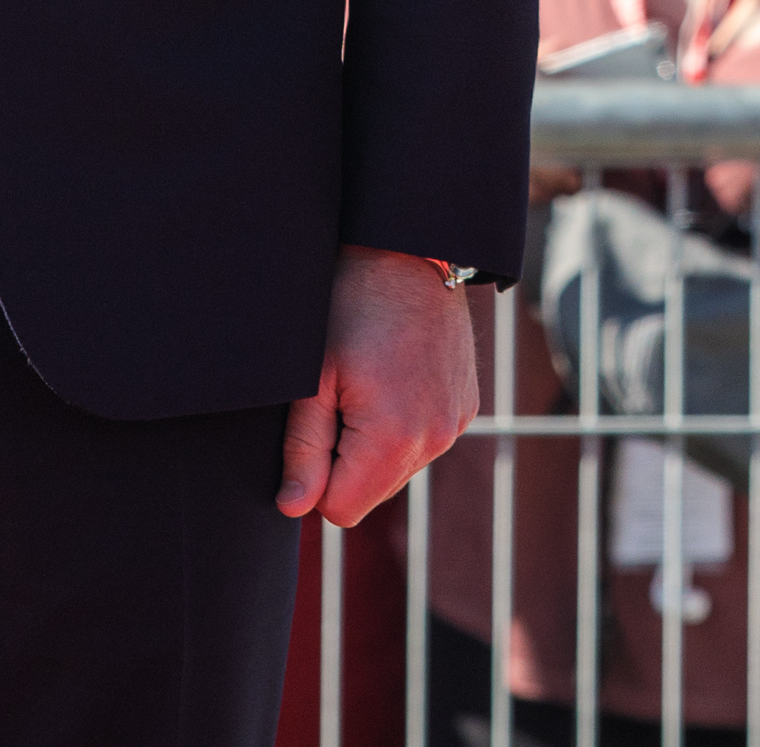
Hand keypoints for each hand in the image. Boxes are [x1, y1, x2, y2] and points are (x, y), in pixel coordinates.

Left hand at [280, 246, 477, 527]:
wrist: (408, 249)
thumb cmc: (350, 304)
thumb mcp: (312, 376)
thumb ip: (303, 449)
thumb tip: (294, 508)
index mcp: (395, 436)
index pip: (340, 509)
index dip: (314, 478)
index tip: (313, 426)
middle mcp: (437, 437)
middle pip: (372, 493)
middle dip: (346, 461)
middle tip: (336, 397)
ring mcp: (456, 422)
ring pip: (397, 468)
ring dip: (374, 443)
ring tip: (365, 381)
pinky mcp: (466, 406)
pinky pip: (422, 441)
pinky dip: (401, 424)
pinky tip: (391, 377)